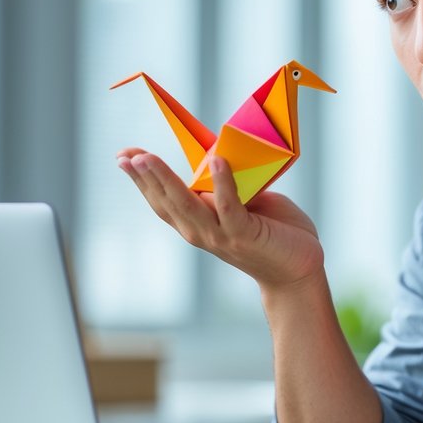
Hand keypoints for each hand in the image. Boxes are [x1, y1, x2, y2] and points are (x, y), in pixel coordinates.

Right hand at [116, 148, 323, 291]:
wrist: (299, 267)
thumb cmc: (273, 232)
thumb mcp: (244, 202)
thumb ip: (226, 187)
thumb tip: (216, 158)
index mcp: (197, 223)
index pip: (161, 200)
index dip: (141, 179)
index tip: (123, 156)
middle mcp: (201, 232)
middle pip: (166, 202)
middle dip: (144, 177)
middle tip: (126, 154)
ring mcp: (221, 235)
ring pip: (187, 204)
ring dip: (166, 179)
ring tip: (147, 157)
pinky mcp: (244, 235)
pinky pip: (229, 207)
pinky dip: (221, 184)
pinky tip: (215, 162)